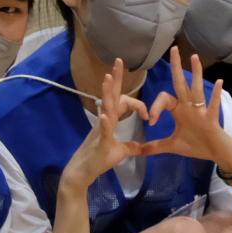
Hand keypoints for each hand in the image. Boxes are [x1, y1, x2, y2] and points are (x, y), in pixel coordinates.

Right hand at [64, 59, 148, 190]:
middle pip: (112, 95)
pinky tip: (106, 115)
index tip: (148, 115)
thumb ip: (131, 146)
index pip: (125, 102)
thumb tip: (142, 146)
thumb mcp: (120, 151)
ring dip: (108, 92)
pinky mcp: (100, 141)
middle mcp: (105, 119)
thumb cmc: (100, 160)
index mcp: (111, 119)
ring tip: (109, 77)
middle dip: (116, 78)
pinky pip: (104, 130)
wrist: (83, 172)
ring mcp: (101, 129)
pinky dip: (105, 123)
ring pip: (105, 106)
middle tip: (118, 60)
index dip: (138, 105)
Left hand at [142, 48, 231, 168]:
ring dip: (195, 73)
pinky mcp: (211, 118)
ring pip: (196, 89)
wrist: (216, 153)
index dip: (155, 107)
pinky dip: (215, 95)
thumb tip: (140, 152)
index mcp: (179, 111)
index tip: (151, 122)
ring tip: (193, 57)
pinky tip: (219, 82)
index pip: (164, 100)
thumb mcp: (172, 146)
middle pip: (180, 83)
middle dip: (176, 67)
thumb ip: (156, 146)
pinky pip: (212, 105)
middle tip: (173, 49)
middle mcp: (189, 106)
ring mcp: (201, 111)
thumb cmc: (196, 146)